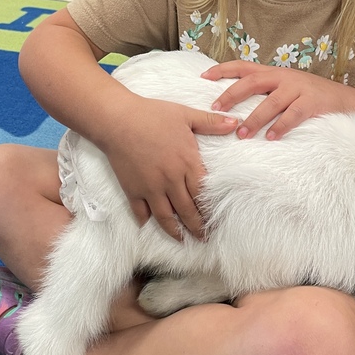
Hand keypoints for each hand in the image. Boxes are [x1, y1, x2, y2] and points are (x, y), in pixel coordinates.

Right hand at [102, 98, 237, 240]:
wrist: (118, 120)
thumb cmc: (153, 114)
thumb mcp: (185, 115)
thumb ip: (211, 122)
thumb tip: (236, 122)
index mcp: (187, 163)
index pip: (203, 194)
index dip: (210, 209)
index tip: (217, 221)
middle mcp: (171, 180)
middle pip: (188, 210)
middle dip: (197, 227)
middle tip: (204, 238)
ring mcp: (151, 188)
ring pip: (166, 217)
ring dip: (175, 231)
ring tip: (182, 240)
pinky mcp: (132, 190)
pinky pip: (140, 211)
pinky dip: (145, 220)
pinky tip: (148, 225)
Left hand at [201, 61, 354, 139]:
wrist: (346, 100)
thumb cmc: (310, 97)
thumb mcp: (285, 89)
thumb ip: (265, 92)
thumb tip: (234, 105)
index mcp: (274, 72)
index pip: (243, 66)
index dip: (222, 70)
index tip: (203, 76)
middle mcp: (283, 77)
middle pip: (252, 82)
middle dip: (231, 95)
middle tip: (216, 110)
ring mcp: (299, 88)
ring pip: (271, 102)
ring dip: (254, 119)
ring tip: (241, 134)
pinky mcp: (312, 101)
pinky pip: (293, 114)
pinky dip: (280, 126)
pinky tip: (270, 138)